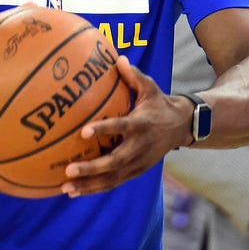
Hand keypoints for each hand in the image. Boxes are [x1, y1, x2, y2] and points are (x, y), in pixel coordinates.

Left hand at [61, 55, 192, 196]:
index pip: (121, 127)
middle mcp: (140, 146)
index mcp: (141, 124)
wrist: (182, 127)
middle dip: (92, 168)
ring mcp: (139, 162)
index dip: (104, 129)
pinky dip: (95, 188)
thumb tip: (118, 58)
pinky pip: (114, 182)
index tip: (84, 131)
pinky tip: (76, 191)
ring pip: (113, 178)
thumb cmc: (158, 103)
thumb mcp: (150, 87)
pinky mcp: (136, 171)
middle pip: (115, 161)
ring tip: (67, 188)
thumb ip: (133, 75)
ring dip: (90, 184)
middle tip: (69, 169)